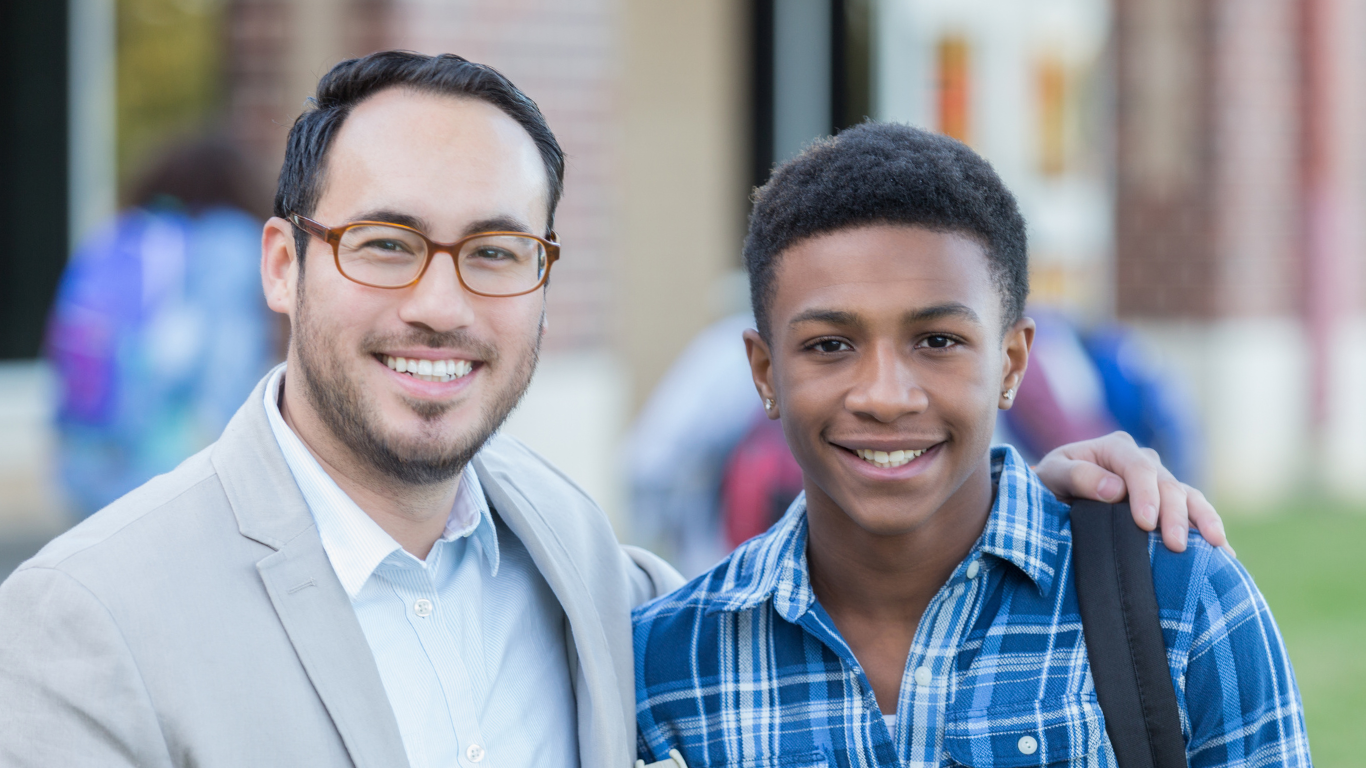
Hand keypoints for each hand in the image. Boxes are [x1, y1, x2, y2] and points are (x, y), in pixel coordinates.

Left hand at [1034, 431, 1230, 555]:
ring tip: (1216, 546)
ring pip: (1189, 496)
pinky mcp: (1168, 502)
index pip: (1138, 468)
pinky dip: (1209, 529)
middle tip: (1176, 545)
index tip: (1146, 523)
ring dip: (1203, 520)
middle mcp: (1142, 461)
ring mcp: (1158, 481)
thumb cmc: (1049, 484)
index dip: (1146, 495)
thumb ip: (1077, 476)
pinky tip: (1226, 553)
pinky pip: (1195, 511)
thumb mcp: (1051, 475)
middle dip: (1174, 515)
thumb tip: (1114, 489)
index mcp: (1115, 448)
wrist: (1052, 495)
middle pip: (1168, 484)